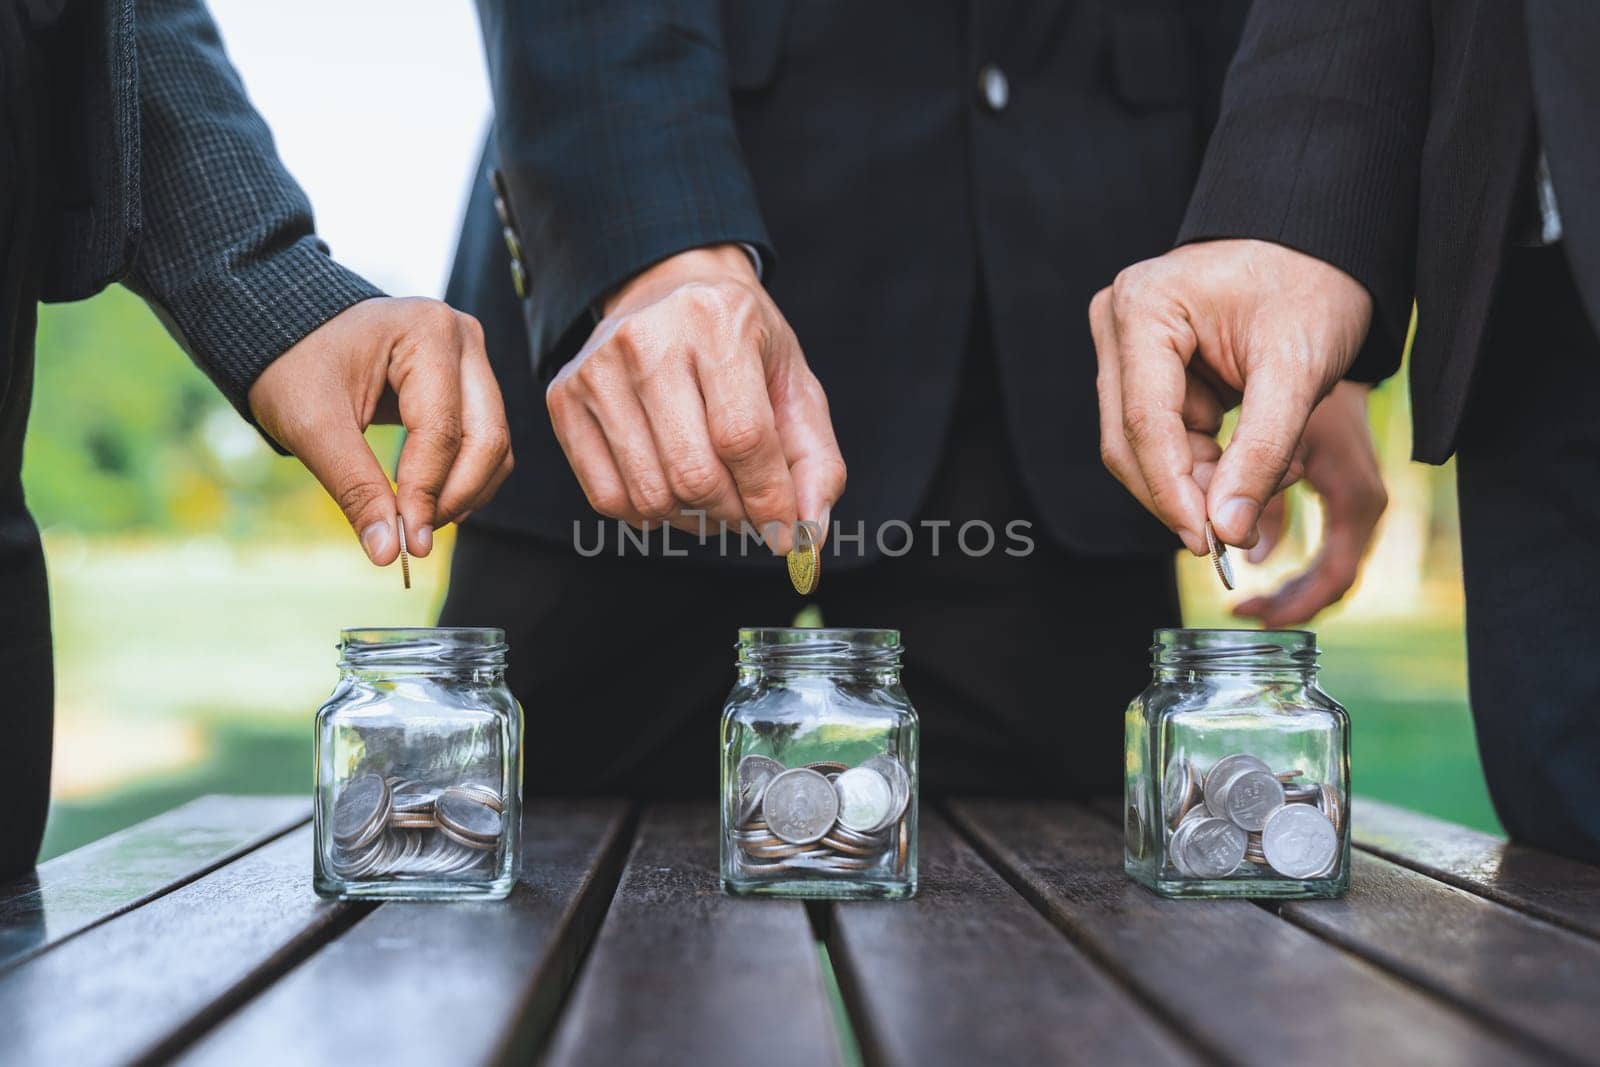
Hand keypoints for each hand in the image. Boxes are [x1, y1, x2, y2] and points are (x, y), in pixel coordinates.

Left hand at [248, 297, 511, 563]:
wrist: (287, 330)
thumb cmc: (294, 363)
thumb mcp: (313, 425)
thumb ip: (355, 486)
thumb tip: (387, 551)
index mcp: (428, 332)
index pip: (443, 430)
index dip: (427, 493)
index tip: (408, 543)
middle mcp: (464, 339)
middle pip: (487, 438)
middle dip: (453, 496)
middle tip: (415, 538)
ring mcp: (472, 360)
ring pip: (494, 445)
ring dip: (464, 493)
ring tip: (417, 521)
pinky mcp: (469, 383)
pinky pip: (485, 441)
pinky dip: (463, 479)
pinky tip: (428, 500)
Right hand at [545, 244, 845, 553]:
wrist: (668, 290)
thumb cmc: (741, 344)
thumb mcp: (795, 386)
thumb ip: (816, 462)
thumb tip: (809, 537)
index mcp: (717, 323)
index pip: (742, 439)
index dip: (768, 499)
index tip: (783, 531)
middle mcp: (647, 339)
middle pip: (693, 475)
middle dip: (732, 514)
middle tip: (747, 511)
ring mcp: (596, 369)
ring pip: (649, 495)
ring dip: (692, 518)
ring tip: (712, 497)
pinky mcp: (563, 398)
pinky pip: (607, 497)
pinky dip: (647, 515)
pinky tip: (670, 490)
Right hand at [1089, 239, 1372, 555]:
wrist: (1325, 242)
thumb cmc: (1315, 284)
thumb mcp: (1296, 370)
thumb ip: (1261, 451)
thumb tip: (1228, 532)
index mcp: (1143, 310)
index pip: (1144, 423)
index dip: (1173, 492)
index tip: (1210, 544)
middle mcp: (1118, 323)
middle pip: (1130, 441)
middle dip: (1185, 492)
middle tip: (1240, 533)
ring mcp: (1127, 345)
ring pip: (1144, 445)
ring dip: (1200, 480)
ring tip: (1274, 480)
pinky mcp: (1147, 365)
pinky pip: (1164, 434)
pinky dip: (1207, 462)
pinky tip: (1258, 463)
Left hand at [1232, 382, 1387, 625]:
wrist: (1327, 321)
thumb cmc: (1302, 366)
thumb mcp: (1275, 427)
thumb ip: (1257, 484)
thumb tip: (1240, 546)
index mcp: (1358, 493)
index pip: (1335, 577)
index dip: (1291, 605)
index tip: (1245, 612)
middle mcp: (1361, 498)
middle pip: (1327, 578)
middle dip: (1281, 598)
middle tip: (1240, 609)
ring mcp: (1348, 489)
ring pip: (1314, 557)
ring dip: (1274, 574)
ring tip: (1240, 595)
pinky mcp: (1330, 477)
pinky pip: (1302, 524)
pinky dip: (1270, 536)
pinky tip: (1246, 549)